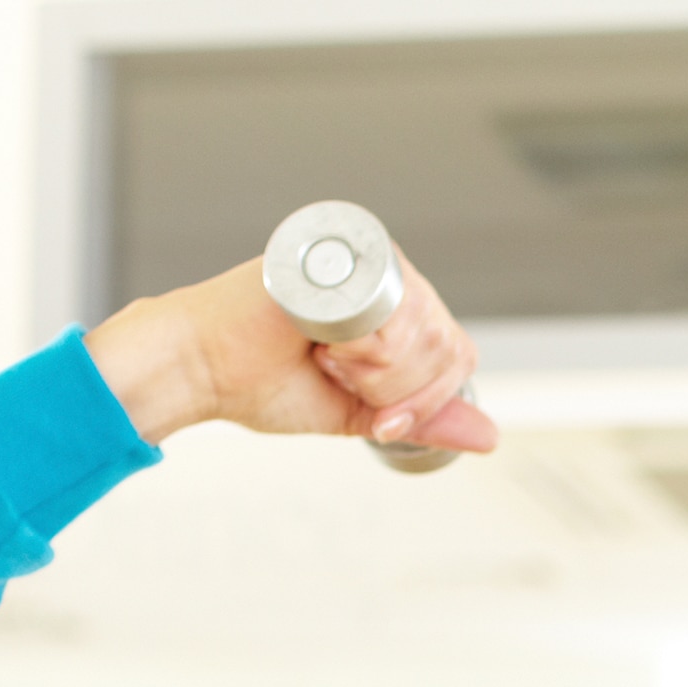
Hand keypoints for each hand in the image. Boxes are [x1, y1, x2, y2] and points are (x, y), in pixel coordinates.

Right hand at [83, 256, 496, 453]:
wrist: (200, 367)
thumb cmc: (260, 380)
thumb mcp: (362, 411)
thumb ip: (425, 418)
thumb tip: (487, 435)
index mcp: (394, 304)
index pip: (457, 350)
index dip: (424, 397)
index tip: (372, 410)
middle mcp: (385, 274)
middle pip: (447, 342)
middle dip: (394, 387)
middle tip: (337, 375)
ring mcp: (363, 257)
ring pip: (424, 328)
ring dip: (374, 368)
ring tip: (323, 354)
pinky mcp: (338, 251)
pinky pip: (388, 307)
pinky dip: (360, 345)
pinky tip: (320, 340)